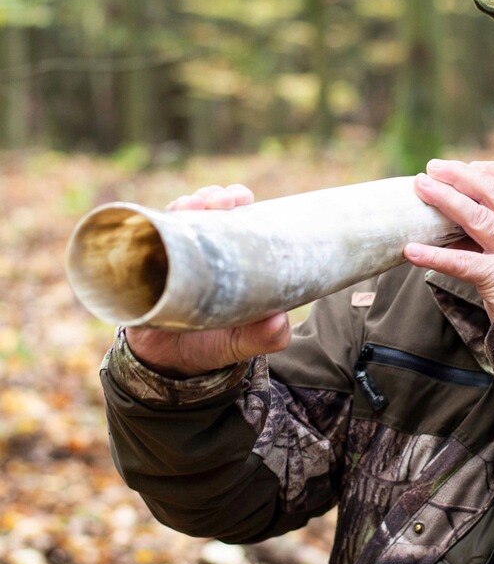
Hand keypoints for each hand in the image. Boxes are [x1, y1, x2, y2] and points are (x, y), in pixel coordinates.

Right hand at [124, 185, 291, 377]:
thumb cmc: (211, 344)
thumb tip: (280, 321)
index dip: (237, 199)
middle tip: (221, 200)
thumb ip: (265, 336)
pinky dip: (148, 224)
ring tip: (194, 205)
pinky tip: (156, 220)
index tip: (239, 198)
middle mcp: (199, 250)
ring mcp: (170, 256)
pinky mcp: (142, 268)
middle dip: (212, 197)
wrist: (167, 366)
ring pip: (174, 217)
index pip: (234, 216)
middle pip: (205, 209)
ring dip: (184, 205)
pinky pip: (142, 238)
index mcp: (229, 257)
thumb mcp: (241, 342)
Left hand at [403, 160, 493, 321]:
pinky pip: (461, 263)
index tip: (470, 164)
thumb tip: (461, 216)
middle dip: (462, 175)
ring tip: (421, 186)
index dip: (493, 170)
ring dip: (445, 198)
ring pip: (478, 217)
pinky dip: (434, 255)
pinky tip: (411, 250)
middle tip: (435, 167)